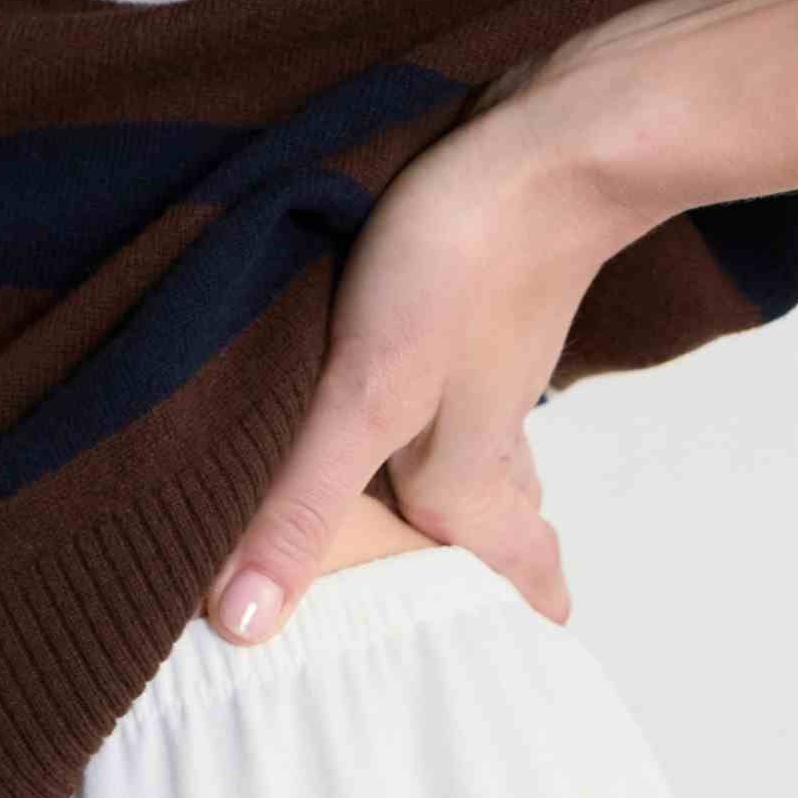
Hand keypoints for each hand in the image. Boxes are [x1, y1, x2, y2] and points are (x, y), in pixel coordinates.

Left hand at [204, 101, 624, 646]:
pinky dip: (457, 408)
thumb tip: (247, 624)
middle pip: (504, 518)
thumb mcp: (363, 395)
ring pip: (492, 450)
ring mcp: (491, 359)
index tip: (540, 650)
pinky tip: (437, 380)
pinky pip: (472, 380)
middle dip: (499, 563)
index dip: (521, 611)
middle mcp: (487, 429)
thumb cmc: (465, 266)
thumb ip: (302, 504)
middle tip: (504, 599)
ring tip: (461, 512)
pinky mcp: (480, 299)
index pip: (508, 569)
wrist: (550, 146)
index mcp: (464, 474)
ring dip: (483, 487)